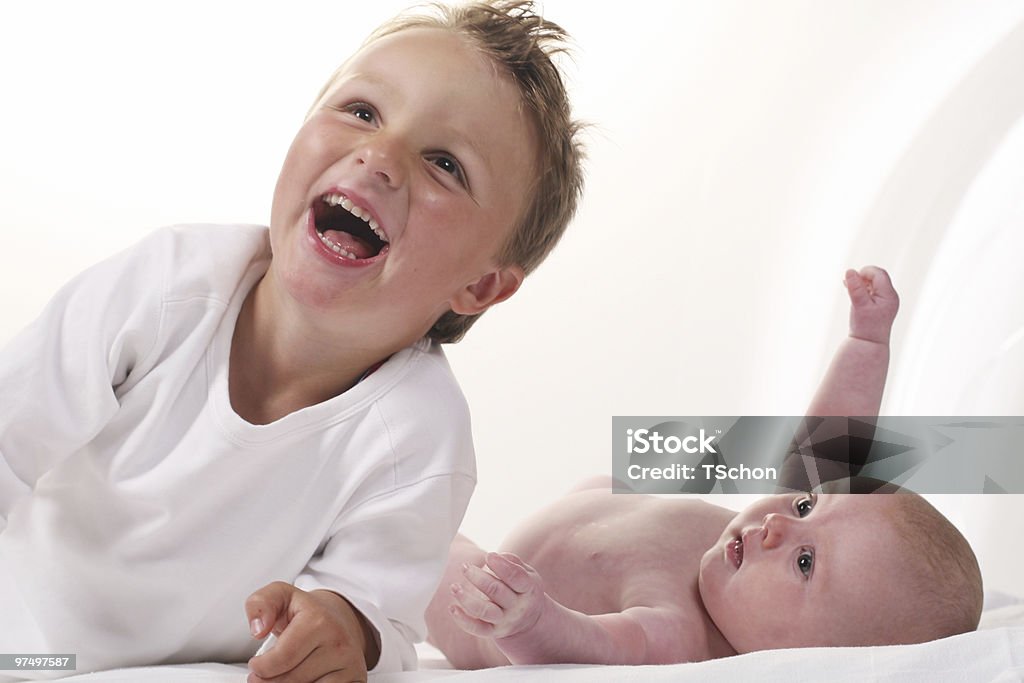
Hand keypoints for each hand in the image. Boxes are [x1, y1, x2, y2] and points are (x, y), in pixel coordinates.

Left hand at [245, 582, 378, 682]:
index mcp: (319, 621)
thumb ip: (260, 604)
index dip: (261, 667)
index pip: (281, 659)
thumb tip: (258, 629)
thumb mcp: (280, 597)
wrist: (340, 619)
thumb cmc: (307, 613)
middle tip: (268, 673)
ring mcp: (350, 664)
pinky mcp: (356, 680)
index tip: (258, 664)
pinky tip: (307, 678)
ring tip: (288, 673)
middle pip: (291, 680)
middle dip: (271, 680)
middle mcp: (339, 643)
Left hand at [448, 552, 546, 640]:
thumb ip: (513, 562)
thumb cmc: (523, 590)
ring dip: (467, 599)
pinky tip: (453, 608)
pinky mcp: (492, 631)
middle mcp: (517, 607)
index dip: (502, 566)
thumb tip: (496, 557)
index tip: (489, 556)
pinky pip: (476, 628)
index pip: (516, 577)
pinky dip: (463, 620)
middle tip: (464, 567)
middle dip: (478, 577)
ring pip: (484, 611)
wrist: (530, 622)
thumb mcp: (527, 574)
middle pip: (496, 591)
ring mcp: (504, 621)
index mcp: (528, 589)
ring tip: (454, 587)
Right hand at [845, 266, 898, 343]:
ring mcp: (886, 300)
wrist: (869, 344)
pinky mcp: (880, 304)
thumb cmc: (864, 326)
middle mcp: (891, 296)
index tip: (851, 279)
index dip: (864, 272)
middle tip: (849, 284)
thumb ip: (855, 287)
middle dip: (862, 277)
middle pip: (877, 277)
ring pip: (874, 283)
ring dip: (861, 283)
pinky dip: (863, 289)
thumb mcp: (859, 305)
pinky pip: (873, 291)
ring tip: (849, 289)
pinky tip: (853, 292)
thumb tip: (849, 271)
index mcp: (889, 295)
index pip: (878, 274)